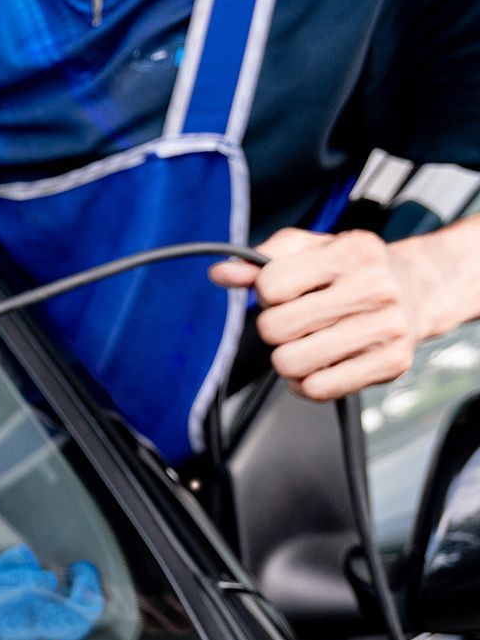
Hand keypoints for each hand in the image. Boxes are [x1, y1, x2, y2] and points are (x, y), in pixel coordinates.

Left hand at [209, 228, 437, 399]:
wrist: (418, 291)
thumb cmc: (352, 271)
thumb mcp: (309, 250)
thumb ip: (260, 260)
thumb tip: (221, 272)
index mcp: (352, 251)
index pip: (270, 286)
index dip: (266, 294)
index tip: (285, 293)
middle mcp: (376, 287)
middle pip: (274, 329)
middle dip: (274, 329)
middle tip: (296, 323)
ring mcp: (388, 327)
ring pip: (290, 363)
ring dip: (287, 359)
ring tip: (306, 344)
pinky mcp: (392, 364)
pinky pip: (317, 389)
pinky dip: (306, 383)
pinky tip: (320, 365)